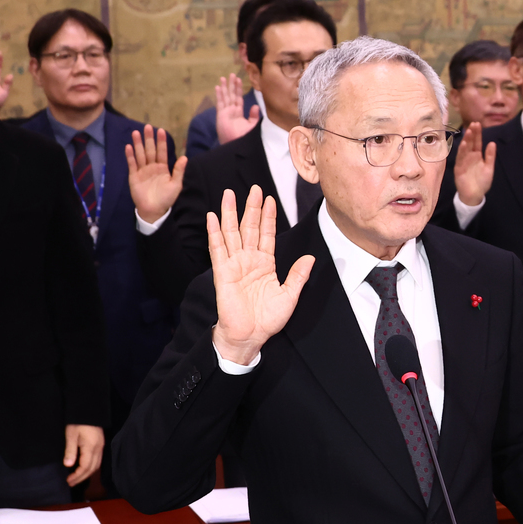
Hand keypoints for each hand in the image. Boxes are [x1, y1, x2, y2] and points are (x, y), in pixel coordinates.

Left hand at [63, 424, 104, 486]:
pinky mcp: (100, 445)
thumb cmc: (78, 422)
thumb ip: (70, 451)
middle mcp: (98, 449)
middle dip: (82, 478)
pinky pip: (98, 460)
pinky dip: (90, 468)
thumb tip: (68, 465)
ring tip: (76, 478)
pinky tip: (83, 469)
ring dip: (87, 474)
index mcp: (91, 447)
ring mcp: (101, 447)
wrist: (89, 410)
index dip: (77, 475)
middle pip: (92, 468)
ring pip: (96, 465)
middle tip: (71, 483)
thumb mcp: (71, 435)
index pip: (86, 466)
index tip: (68, 480)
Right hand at [126, 125, 185, 223]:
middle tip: (147, 127)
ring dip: (138, 144)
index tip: (161, 130)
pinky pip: (132, 164)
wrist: (154, 210)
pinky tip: (129, 147)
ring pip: (140, 154)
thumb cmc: (166, 198)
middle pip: (150, 150)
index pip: (162, 152)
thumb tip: (185, 157)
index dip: (161, 142)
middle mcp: (152, 167)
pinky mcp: (134, 176)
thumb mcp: (176, 185)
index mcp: (163, 168)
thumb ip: (179, 171)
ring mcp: (142, 171)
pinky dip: (130, 156)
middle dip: (149, 139)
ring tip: (136, 133)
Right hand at [209, 186, 316, 365]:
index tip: (271, 199)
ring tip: (229, 194)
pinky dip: (214, 232)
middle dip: (252, 208)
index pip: (267, 234)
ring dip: (230, 213)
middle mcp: (248, 260)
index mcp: (265, 264)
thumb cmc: (268, 319)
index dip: (269, 217)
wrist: (250, 336)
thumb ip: (298, 275)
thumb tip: (310, 257)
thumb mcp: (290, 295)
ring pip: (232, 233)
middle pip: (249, 228)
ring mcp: (234, 264)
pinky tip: (212, 217)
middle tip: (254, 188)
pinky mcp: (222, 272)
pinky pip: (217, 249)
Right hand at [215, 74, 259, 144]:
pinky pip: (220, 103)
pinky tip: (218, 87)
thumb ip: (253, 116)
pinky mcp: (221, 115)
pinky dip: (219, 95)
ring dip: (224, 87)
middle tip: (232, 74)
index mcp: (238, 112)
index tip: (239, 79)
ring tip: (223, 78)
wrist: (237, 144)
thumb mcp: (251, 126)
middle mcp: (231, 111)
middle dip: (231, 85)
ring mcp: (225, 112)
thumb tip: (256, 106)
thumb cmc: (244, 137)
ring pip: (225, 97)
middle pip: (231, 95)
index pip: (238, 98)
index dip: (238, 89)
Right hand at [453, 121, 496, 206]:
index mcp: (477, 156)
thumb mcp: (489, 168)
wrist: (475, 195)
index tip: (478, 124)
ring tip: (469, 132)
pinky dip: (462, 151)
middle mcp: (470, 157)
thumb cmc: (482, 182)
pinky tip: (464, 144)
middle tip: (473, 124)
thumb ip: (490, 156)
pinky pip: (461, 159)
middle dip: (472, 134)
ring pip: (465, 149)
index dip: (477, 134)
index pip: (477, 142)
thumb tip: (492, 143)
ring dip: (467, 140)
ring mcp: (464, 162)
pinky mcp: (459, 168)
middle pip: (470, 143)